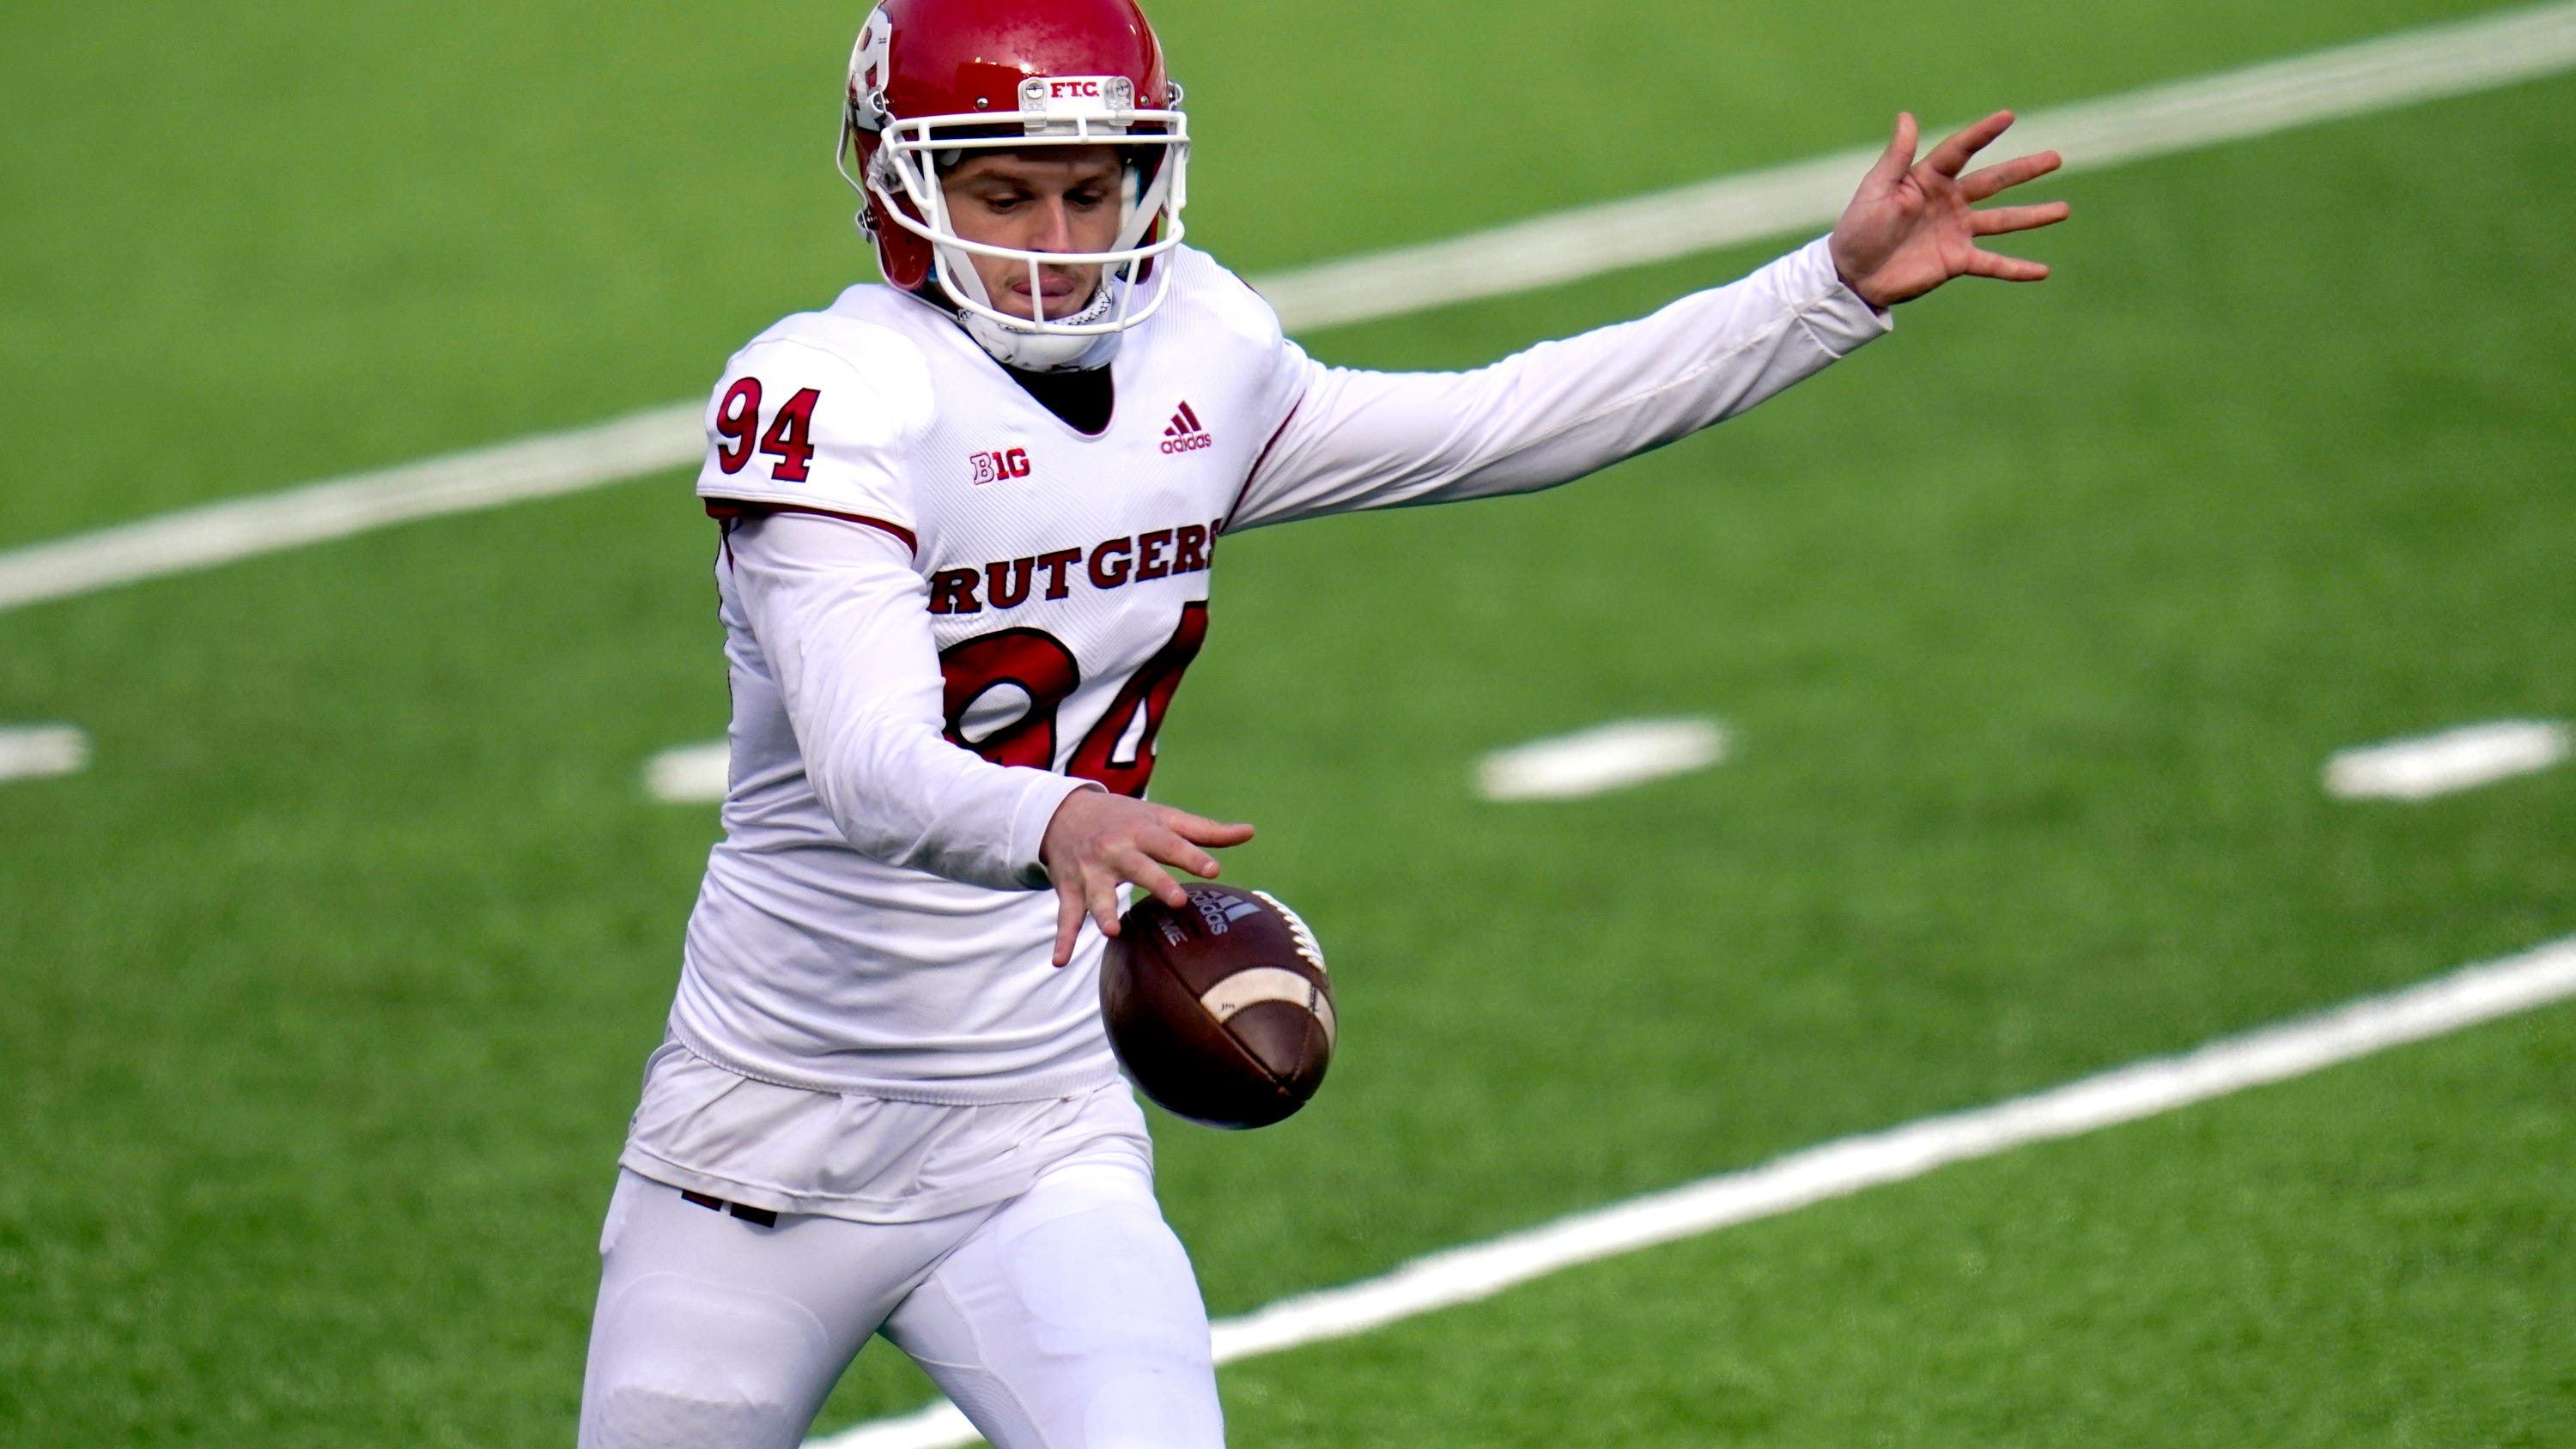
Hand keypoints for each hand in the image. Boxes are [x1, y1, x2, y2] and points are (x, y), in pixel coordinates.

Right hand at [1039, 790, 1255, 966]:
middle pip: (1138, 867)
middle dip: (1155, 882)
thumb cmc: (1125, 818)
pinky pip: (1066, 916)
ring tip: (1112, 931)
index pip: (1171, 844)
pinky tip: (1060, 961)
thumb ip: (1205, 831)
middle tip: (1177, 900)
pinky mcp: (1071, 890)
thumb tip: (1251, 832)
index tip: (1214, 869)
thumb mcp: (1162, 817)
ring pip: (1098, 894)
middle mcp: (1117, 851)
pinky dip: (1062, 938)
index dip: (1192, 856)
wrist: (1063, 812)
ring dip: (1103, 912)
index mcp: (1143, 832)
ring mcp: (1091, 872)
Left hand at [1829, 111, 2068, 308]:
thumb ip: (1897, 156)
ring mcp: (1956, 231)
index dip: (1983, 134)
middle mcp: (1949, 202)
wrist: (1853, 274)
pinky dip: (2017, 268)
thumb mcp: (1877, 189)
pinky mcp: (1957, 261)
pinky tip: (2043, 271)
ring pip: (2003, 220)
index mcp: (1928, 179)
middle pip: (1994, 182)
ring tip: (2064, 209)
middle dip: (2025, 170)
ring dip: (2033, 216)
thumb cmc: (1859, 227)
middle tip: (2056, 157)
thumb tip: (1906, 116)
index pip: (1961, 151)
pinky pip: (1993, 264)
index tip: (2008, 116)